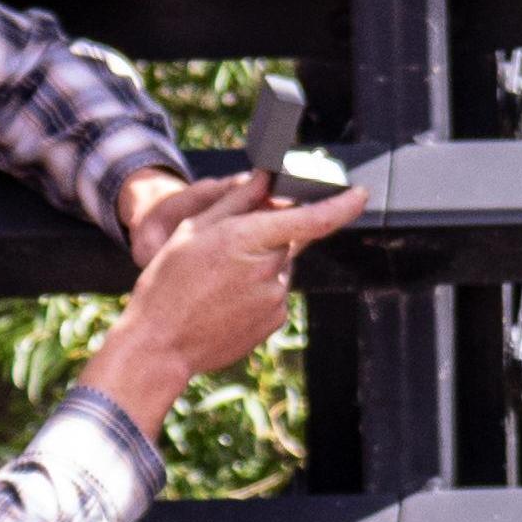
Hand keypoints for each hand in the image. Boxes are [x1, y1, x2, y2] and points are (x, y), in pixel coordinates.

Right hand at [82, 169, 367, 437]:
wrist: (160, 344)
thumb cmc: (169, 283)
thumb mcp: (194, 228)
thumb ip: (237, 200)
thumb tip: (265, 177)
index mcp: (249, 238)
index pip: (312, 219)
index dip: (342, 205)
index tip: (360, 194)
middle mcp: (270, 268)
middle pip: (286, 239)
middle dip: (267, 236)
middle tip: (225, 250)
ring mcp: (275, 298)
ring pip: (279, 266)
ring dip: (260, 265)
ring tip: (218, 282)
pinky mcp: (274, 320)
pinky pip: (274, 292)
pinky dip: (257, 289)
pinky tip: (226, 300)